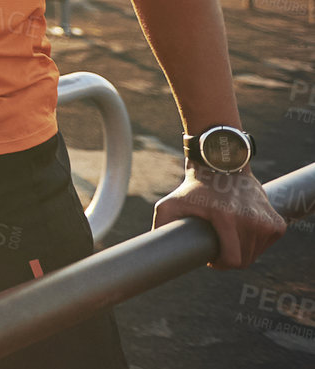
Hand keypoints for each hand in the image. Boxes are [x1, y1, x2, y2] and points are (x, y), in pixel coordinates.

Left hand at [153, 166, 286, 268]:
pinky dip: (255, 241)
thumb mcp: (171, 203)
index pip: (232, 260)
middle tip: (217, 243)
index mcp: (227, 218)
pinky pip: (266, 245)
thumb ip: (160, 225)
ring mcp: (266, 221)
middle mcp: (251, 220)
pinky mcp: (276, 222)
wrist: (222, 166)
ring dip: (242, 248)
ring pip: (255, 253)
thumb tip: (153, 250)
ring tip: (228, 232)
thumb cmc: (194, 188)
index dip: (219, 263)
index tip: (211, 257)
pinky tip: (242, 228)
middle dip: (229, 257)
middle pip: (244, 260)